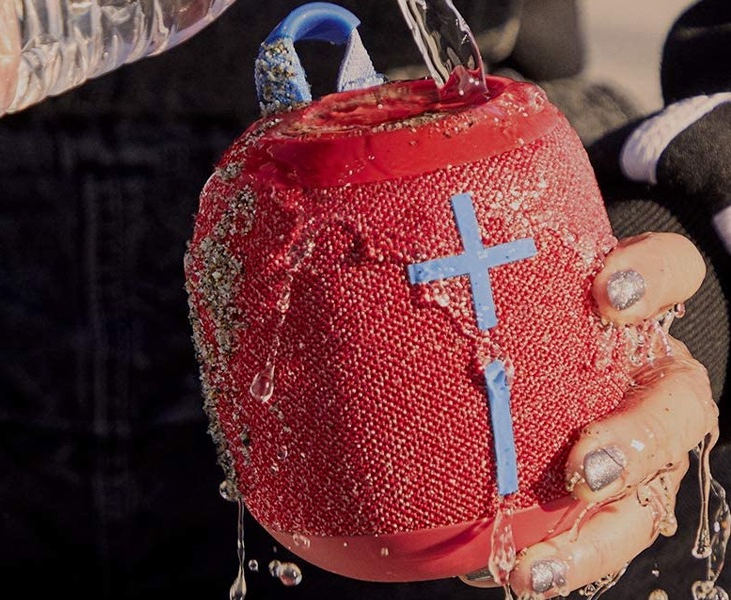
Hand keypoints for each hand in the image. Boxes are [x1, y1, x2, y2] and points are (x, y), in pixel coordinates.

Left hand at [462, 232, 715, 596]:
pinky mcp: (623, 490)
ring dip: (604, 531)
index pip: (668, 272)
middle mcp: (647, 376)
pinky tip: (517, 573)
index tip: (602, 296)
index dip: (651, 277)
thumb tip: (332, 267)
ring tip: (540, 562)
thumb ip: (447, 281)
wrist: (524, 367)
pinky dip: (568, 557)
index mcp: (628, 314)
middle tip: (584, 469)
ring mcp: (641, 437)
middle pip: (679, 402)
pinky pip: (608, 533)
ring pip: (654, 489)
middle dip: (642, 436)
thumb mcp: (485, 294)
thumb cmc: (499, 318)